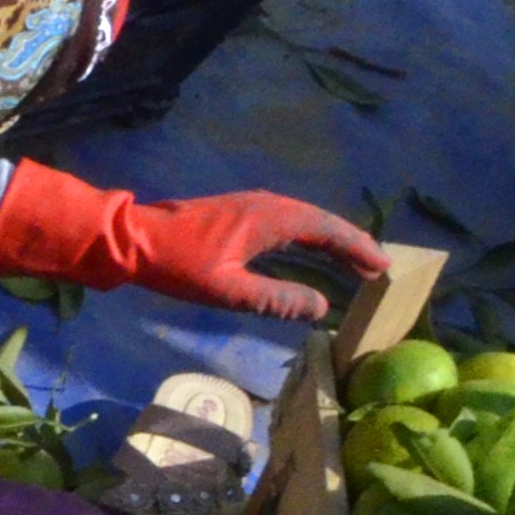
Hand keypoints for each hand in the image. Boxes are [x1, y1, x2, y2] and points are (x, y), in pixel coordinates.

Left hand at [0, 162, 384, 321]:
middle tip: (378, 269)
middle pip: (322, 223)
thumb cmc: (177, 265)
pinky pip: (288, 224)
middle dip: (352, 245)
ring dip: (331, 242)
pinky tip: (311, 255)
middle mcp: (268, 205)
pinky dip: (309, 239)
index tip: (383, 267)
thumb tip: (320, 308)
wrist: (131, 240)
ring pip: (306, 222)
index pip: (328, 231)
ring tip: (355, 265)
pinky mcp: (240, 214)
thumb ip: (275, 300)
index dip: (358, 248)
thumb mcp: (228, 290)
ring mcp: (253, 206)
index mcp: (272, 218)